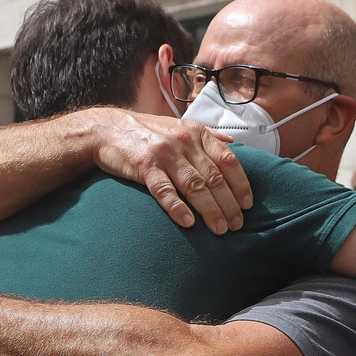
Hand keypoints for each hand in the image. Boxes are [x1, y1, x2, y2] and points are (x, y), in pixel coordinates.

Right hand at [80, 108, 252, 235]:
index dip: (240, 184)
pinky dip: (177, 207)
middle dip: (229, 203)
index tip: (248, 205)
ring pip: (194, 185)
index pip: (228, 160)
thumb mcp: (180, 126)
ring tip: (220, 229)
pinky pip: (164, 190)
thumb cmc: (147, 132)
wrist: (107, 129)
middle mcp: (184, 142)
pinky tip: (188, 223)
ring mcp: (164, 154)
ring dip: (210, 209)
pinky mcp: (144, 166)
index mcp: (197, 133)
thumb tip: (234, 145)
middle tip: (237, 225)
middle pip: (214, 177)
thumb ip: (207, 137)